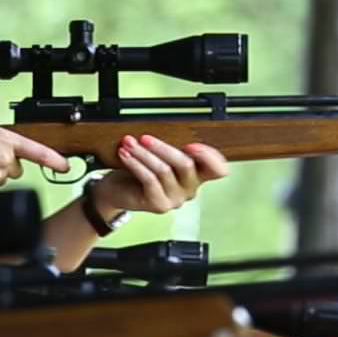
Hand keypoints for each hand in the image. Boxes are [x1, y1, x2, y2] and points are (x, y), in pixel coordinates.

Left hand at [89, 136, 227, 214]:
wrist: (119, 191)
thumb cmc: (141, 171)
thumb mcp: (160, 156)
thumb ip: (170, 148)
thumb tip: (169, 131)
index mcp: (197, 174)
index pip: (217, 169)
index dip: (210, 157)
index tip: (191, 145)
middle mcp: (190, 188)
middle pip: (186, 164)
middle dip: (163, 148)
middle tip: (145, 138)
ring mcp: (176, 198)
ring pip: (164, 170)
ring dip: (144, 154)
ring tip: (129, 144)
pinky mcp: (160, 205)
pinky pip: (149, 180)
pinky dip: (136, 164)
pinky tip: (126, 155)